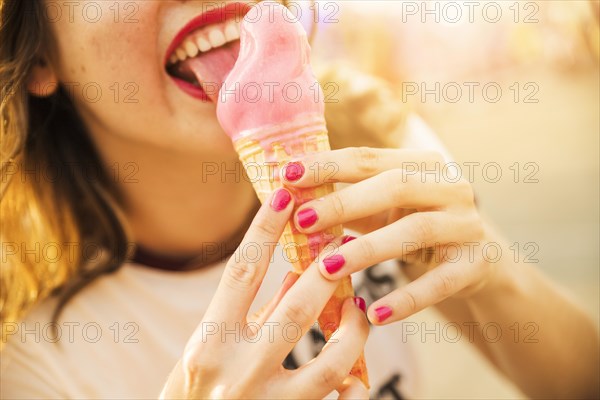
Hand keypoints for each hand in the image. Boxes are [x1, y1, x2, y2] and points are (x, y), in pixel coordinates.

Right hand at [160, 189, 368, 398]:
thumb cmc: (192, 395)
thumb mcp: (210, 350)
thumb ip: (251, 314)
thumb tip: (292, 274)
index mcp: (210, 341)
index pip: (242, 271)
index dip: (265, 228)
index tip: (284, 194)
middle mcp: (236, 370)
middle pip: (294, 307)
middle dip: (325, 270)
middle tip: (343, 242)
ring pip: (329, 360)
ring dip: (353, 329)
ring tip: (359, 310)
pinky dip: (352, 388)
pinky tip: (357, 379)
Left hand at [282, 148, 491, 324]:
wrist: (476, 257)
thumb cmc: (414, 225)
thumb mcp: (384, 209)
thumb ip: (347, 201)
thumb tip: (291, 200)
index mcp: (423, 164)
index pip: (369, 158)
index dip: (328, 165)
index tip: (288, 175)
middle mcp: (450, 187)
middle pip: (395, 186)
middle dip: (343, 203)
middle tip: (301, 220)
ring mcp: (467, 224)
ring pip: (415, 232)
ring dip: (367, 250)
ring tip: (327, 268)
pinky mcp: (476, 264)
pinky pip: (439, 283)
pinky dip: (405, 300)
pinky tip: (373, 315)